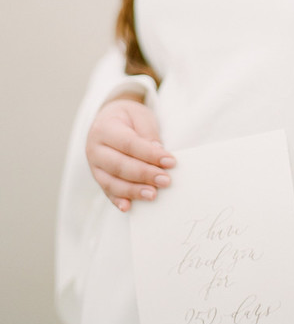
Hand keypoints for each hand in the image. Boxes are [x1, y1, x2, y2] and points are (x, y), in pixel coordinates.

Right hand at [86, 96, 175, 211]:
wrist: (108, 119)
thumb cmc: (128, 118)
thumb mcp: (140, 116)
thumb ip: (148, 133)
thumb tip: (158, 152)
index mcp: (104, 128)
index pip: (128, 144)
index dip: (150, 154)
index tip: (170, 161)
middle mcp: (95, 148)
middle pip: (119, 165)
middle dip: (144, 175)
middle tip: (165, 181)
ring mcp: (94, 166)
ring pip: (112, 182)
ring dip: (133, 191)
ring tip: (153, 195)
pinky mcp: (98, 178)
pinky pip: (107, 191)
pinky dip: (117, 200)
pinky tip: (128, 207)